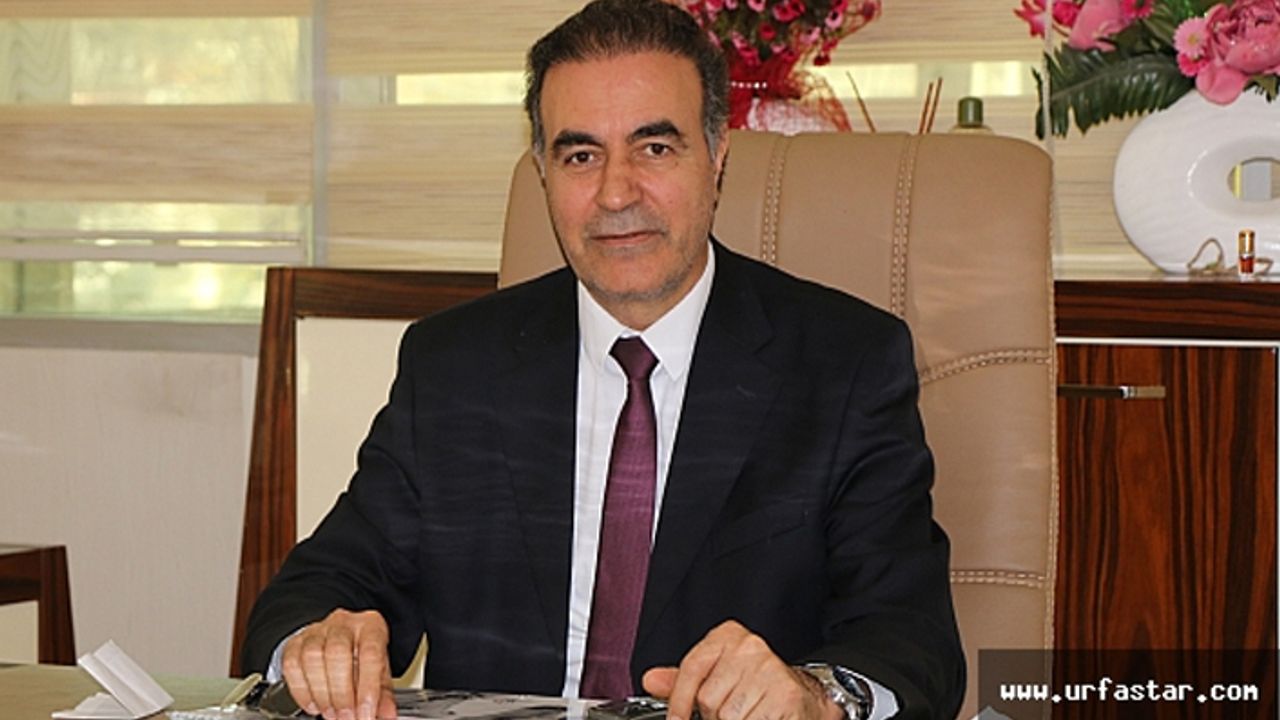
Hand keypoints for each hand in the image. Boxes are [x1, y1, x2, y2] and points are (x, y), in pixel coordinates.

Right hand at [280, 608, 397, 719]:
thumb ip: (383, 695)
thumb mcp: (379, 672)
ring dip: (321, 694)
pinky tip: (313, 705)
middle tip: (345, 718)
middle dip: (341, 694)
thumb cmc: (362, 656)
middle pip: (337, 653)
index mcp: (370, 627)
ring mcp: (317, 631)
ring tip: (330, 714)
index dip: (368, 688)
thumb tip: (387, 715)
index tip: (365, 714)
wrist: (343, 641)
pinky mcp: (295, 642)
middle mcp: (343, 624)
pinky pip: (291, 665)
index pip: (370, 653)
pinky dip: (301, 691)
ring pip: (312, 657)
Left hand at [641, 620, 843, 719]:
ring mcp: (770, 670)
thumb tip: (651, 680)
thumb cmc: (756, 687)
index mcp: (728, 636)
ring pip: (728, 716)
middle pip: (709, 699)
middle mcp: (750, 647)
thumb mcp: (716, 677)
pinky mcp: (786, 695)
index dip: (679, 702)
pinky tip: (762, 716)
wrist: (805, 698)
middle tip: (734, 710)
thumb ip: (683, 681)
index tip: (677, 718)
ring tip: (749, 713)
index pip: (692, 669)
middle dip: (714, 715)